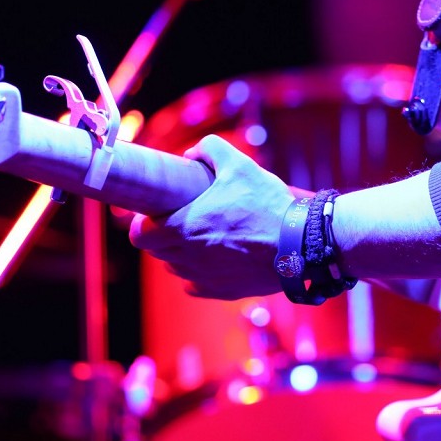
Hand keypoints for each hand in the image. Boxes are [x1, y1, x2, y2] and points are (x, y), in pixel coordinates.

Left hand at [129, 134, 295, 299]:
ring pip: (175, 268)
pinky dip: (198, 273)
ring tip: (200, 238)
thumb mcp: (240, 164)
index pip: (139, 235)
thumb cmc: (268, 205)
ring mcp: (204, 277)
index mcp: (184, 227)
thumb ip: (210, 150)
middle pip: (156, 252)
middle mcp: (188, 257)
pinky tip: (213, 259)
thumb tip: (192, 153)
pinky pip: (195, 285)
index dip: (141, 224)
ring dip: (179, 254)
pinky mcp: (220, 291)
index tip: (153, 214)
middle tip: (180, 220)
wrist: (300, 245)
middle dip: (162, 236)